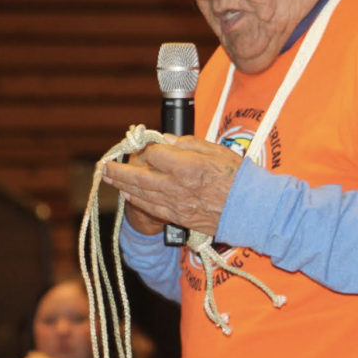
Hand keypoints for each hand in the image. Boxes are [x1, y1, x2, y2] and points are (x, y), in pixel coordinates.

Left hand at [102, 135, 241, 237]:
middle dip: (119, 170)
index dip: (145, 148)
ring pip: (141, 194)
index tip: (144, 144)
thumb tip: (163, 140)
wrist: (252, 209)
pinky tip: (128, 195)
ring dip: (123, 185)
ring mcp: (176, 205)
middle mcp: (177, 186)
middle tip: (105, 165)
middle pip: (139, 176)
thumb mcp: (215, 150)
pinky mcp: (179, 218)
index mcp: (187, 165)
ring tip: (109, 178)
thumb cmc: (238, 176)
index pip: (153, 154)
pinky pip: (151, 208)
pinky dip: (137, 201)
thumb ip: (186, 144)